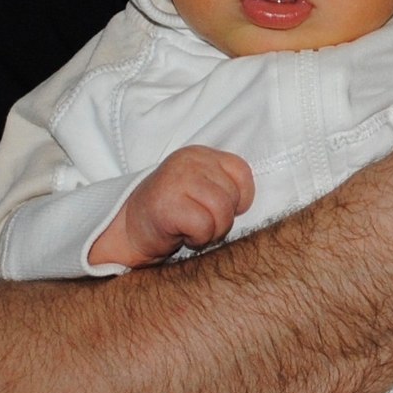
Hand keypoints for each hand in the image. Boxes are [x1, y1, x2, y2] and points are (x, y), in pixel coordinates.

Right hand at [89, 145, 254, 267]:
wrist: (129, 232)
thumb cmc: (174, 215)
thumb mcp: (202, 190)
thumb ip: (227, 187)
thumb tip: (264, 209)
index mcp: (201, 154)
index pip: (242, 172)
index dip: (238, 199)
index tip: (216, 209)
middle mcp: (189, 160)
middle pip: (232, 196)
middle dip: (222, 219)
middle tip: (198, 222)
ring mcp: (176, 179)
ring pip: (221, 212)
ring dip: (211, 231)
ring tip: (191, 229)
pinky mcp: (166, 203)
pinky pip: (204, 227)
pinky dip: (197, 238)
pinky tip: (180, 234)